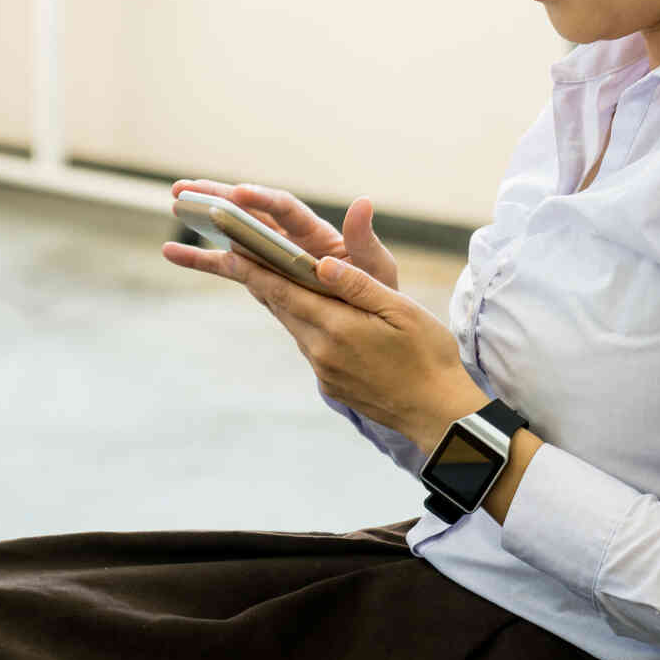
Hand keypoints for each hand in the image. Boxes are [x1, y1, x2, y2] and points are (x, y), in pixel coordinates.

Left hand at [162, 185, 479, 451]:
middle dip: (251, 275)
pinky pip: (307, 342)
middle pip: (277, 305)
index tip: (222, 245)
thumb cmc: (427, 356)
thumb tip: (321, 264)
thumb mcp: (400, 311)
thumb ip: (358, 286)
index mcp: (336, 327)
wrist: (437, 414)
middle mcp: (320, 350)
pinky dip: (298, 319)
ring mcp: (323, 369)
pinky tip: (300, 307)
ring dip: (273, 296)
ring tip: (255, 270)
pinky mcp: (330, 383)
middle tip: (224, 249)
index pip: (281, 289)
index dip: (250, 265)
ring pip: (290, 323)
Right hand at [165, 179, 399, 290]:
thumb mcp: (376, 267)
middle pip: (249, 211)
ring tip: (174, 204)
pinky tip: (172, 252)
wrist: (368, 326)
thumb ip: (364, 238)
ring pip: (233, 233)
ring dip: (204, 220)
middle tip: (185, 186)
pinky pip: (227, 265)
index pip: (284, 209)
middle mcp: (289, 238)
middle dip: (219, 196)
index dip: (261, 200)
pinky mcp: (260, 276)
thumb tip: (363, 202)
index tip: (238, 194)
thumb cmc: (376, 291)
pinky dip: (201, 259)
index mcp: (315, 232)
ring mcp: (271, 256)